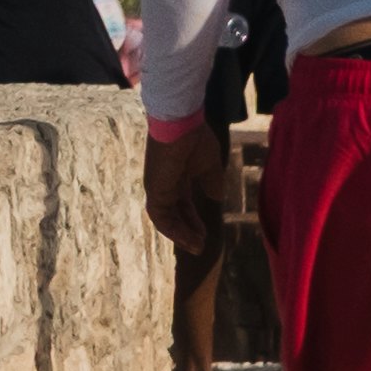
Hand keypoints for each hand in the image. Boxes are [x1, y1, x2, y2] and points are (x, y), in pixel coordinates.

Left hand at [139, 136, 224, 251]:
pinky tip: (189, 239)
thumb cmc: (196, 139)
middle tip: (199, 247)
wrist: (182, 123)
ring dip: (180, 235)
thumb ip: (211, 183)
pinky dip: (174, 230)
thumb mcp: (210, 167)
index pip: (182, 205)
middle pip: (174, 214)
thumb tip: (216, 198)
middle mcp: (164, 184)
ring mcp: (157, 187)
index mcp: (176, 177)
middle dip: (186, 231)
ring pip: (166, 219)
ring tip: (196, 247)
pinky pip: (161, 217)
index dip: (192, 220)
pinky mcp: (155, 189)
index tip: (204, 234)